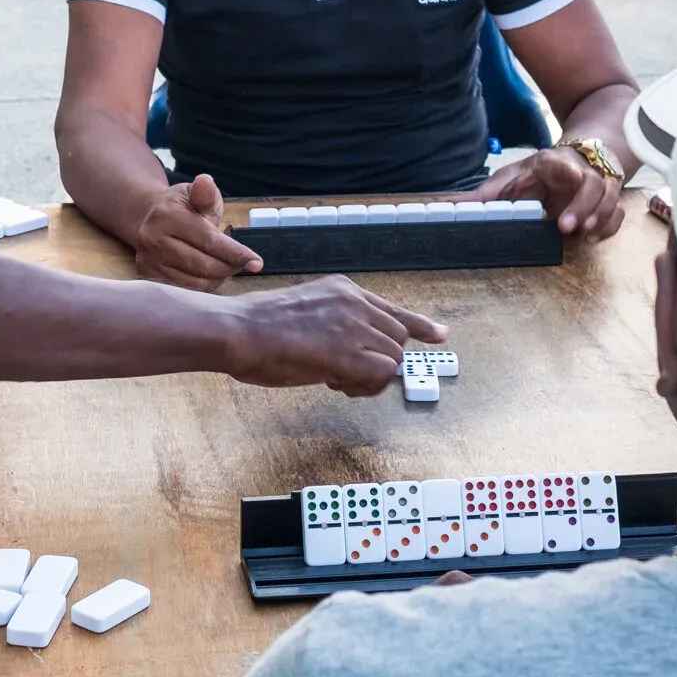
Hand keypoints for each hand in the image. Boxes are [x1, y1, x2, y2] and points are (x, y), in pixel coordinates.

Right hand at [133, 173, 260, 289]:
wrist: (149, 219)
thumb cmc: (181, 207)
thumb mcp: (194, 193)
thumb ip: (205, 192)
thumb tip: (205, 181)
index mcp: (166, 216)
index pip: (209, 240)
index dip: (235, 252)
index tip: (257, 262)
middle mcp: (153, 240)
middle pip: (204, 265)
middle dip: (230, 266)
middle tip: (243, 263)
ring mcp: (149, 261)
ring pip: (197, 281)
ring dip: (219, 277)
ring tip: (226, 266)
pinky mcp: (148, 276)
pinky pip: (186, 289)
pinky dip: (204, 285)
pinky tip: (211, 274)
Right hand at [225, 276, 446, 395]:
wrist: (237, 331)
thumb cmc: (256, 327)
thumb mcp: (305, 310)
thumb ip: (334, 322)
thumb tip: (352, 349)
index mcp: (342, 289)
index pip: (393, 308)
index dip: (419, 324)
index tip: (439, 334)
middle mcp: (354, 303)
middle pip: (397, 338)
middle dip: (380, 361)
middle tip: (346, 375)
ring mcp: (352, 326)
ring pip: (392, 358)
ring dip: (370, 377)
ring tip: (336, 379)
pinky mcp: (347, 353)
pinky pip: (381, 375)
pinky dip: (366, 387)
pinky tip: (337, 383)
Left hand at [478, 145, 622, 241]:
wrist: (572, 161)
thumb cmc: (536, 174)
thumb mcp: (509, 180)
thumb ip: (484, 196)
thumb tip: (448, 207)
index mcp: (551, 163)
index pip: (563, 162)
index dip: (568, 169)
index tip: (572, 177)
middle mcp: (579, 170)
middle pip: (591, 182)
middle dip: (582, 205)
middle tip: (566, 227)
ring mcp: (597, 184)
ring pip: (609, 194)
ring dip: (600, 215)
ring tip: (585, 235)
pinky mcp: (608, 198)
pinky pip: (617, 210)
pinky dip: (610, 224)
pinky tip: (595, 237)